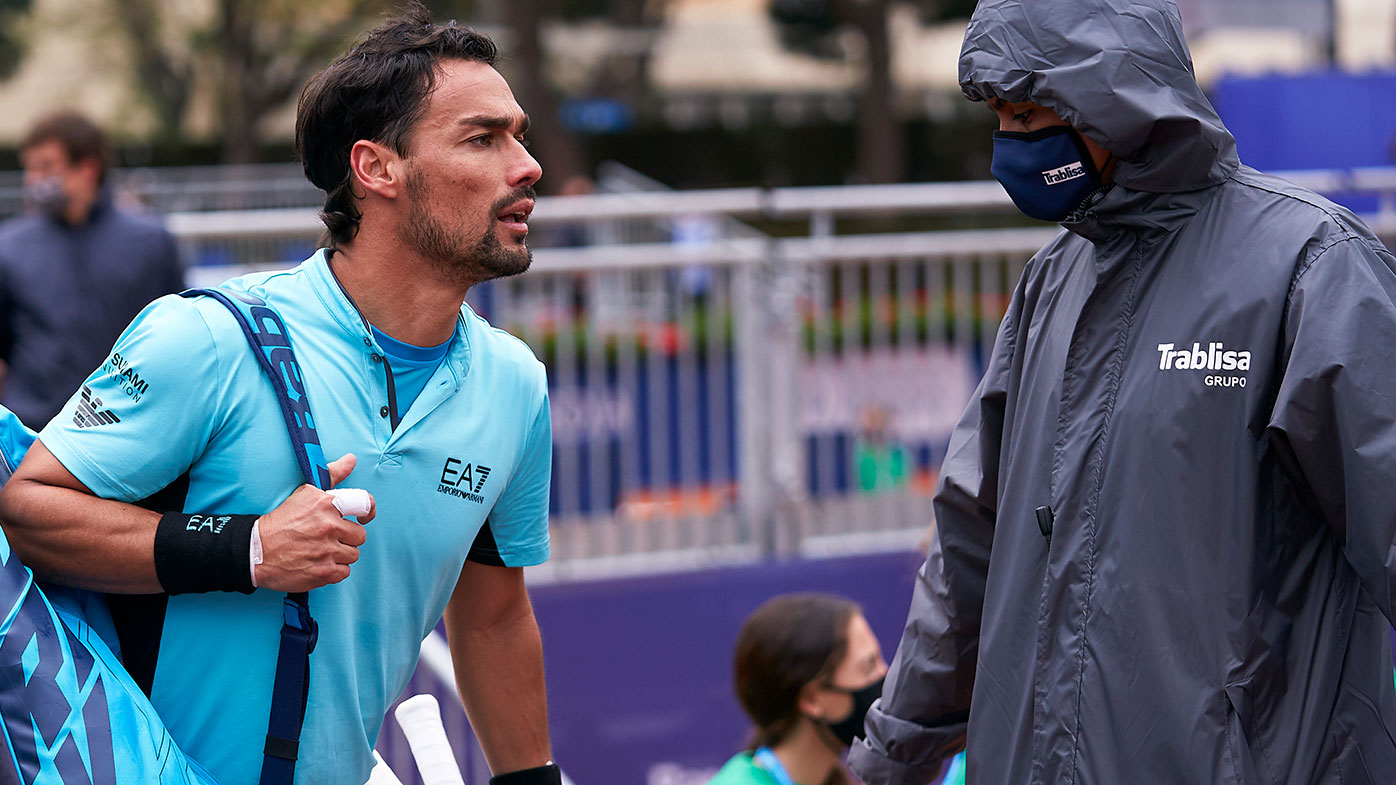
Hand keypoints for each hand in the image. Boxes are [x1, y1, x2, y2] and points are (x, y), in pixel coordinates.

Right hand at [253, 454, 374, 591]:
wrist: (256, 550)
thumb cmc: (282, 521)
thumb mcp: (305, 493)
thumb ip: (332, 475)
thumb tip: (351, 459)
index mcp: (326, 504)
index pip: (364, 504)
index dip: (368, 511)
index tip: (363, 517)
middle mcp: (329, 526)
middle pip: (360, 536)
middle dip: (347, 537)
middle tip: (329, 537)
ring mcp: (327, 551)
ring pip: (353, 555)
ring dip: (341, 554)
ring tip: (322, 550)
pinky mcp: (323, 572)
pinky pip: (345, 572)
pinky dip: (335, 570)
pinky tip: (320, 563)